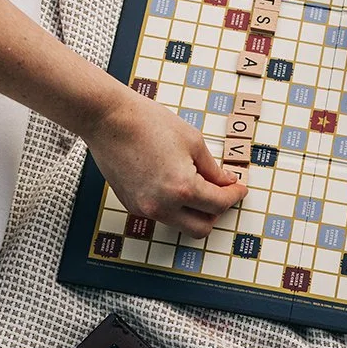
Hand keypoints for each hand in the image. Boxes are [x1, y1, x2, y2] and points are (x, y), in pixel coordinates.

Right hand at [85, 87, 245, 237]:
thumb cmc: (147, 122)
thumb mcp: (192, 141)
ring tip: (197, 185)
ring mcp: (144, 209)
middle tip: (221, 192)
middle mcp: (162, 206)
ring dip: (194, 211)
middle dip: (215, 211)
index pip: (219, 204)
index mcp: (182, 188)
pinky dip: (173, 205)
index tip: (238, 189)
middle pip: (201, 228)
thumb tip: (224, 183)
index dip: (234, 195)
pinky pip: (161, 214)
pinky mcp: (132, 205)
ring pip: (180, 224)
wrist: (108, 119)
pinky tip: (173, 183)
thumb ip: (212, 169)